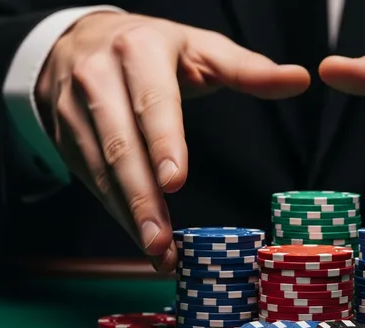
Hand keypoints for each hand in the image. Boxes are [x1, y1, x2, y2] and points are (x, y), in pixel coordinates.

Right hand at [37, 13, 309, 271]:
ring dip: (129, 215)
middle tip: (162, 242)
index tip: (175, 182)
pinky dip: (116, 212)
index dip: (163, 143)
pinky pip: (90, 180)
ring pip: (101, 170)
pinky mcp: (64, 137)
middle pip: (121, 146)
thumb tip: (300, 79)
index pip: (153, 103)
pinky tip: (140, 237)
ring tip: (157, 251)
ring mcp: (74, 110)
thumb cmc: (152, 48)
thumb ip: (248, 69)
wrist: (77, 40)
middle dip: (142, 199)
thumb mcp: (200, 48)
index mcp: (139, 52)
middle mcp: (98, 79)